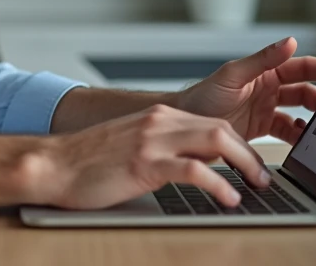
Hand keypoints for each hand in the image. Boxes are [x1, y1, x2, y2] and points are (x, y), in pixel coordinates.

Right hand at [33, 103, 268, 209]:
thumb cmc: (88, 164)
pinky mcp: (143, 163)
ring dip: (243, 164)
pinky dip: (217, 184)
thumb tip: (194, 167)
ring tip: (255, 187)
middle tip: (262, 179)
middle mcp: (158, 122)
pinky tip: (227, 199)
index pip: (211, 123)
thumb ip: (160, 149)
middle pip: (220, 128)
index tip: (253, 166)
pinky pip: (193, 169)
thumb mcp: (131, 147)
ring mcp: (151, 140)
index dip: (239, 145)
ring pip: (215, 140)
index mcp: (157, 117)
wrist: (52, 165)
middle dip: (249, 154)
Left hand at [173, 37, 315, 143]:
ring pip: (303, 114)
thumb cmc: (202, 96)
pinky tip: (308, 146)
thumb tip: (290, 41)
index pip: (306, 67)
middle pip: (309, 92)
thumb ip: (262, 60)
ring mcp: (267, 109)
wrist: (184, 125)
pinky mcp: (262, 130)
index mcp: (266, 71)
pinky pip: (289, 133)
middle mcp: (270, 88)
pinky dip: (301, 139)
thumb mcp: (232, 75)